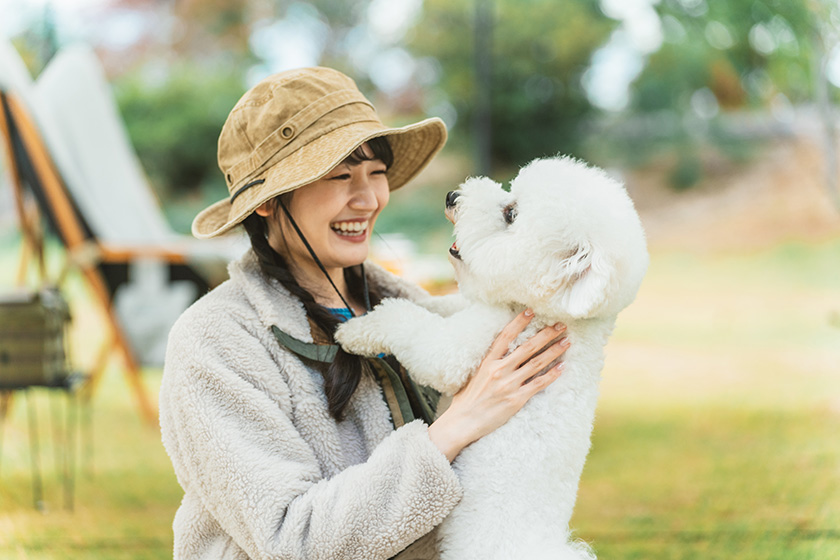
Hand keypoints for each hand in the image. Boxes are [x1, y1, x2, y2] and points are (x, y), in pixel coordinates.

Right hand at [427, 309, 568, 461]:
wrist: (463, 422)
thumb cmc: (466, 400)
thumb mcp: (473, 375)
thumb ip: (487, 363)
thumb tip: (499, 353)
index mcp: (487, 362)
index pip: (505, 336)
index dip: (519, 322)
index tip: (531, 310)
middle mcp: (499, 370)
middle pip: (527, 347)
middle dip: (546, 334)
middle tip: (561, 325)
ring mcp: (509, 385)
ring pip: (537, 363)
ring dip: (554, 351)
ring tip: (566, 341)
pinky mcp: (516, 399)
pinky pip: (538, 384)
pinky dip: (552, 375)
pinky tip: (562, 367)